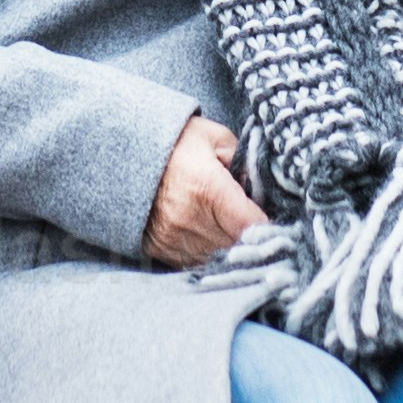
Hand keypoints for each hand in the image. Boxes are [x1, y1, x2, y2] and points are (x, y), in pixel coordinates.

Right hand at [142, 121, 265, 265]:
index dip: (270, 227)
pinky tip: (215, 240)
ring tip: (238, 234)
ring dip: (232, 251)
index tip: (277, 222)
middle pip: (238, 247)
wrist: (125, 153)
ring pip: (219, 259)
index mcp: (208, 188)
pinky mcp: (160, 249)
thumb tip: (264, 190)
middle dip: (254, 240)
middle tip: (260, 229)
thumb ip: (245, 162)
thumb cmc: (176, 142)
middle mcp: (189, 218)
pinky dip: (210, 255)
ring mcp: (173, 237)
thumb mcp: (216, 138)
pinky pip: (196, 263)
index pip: (252, 225)